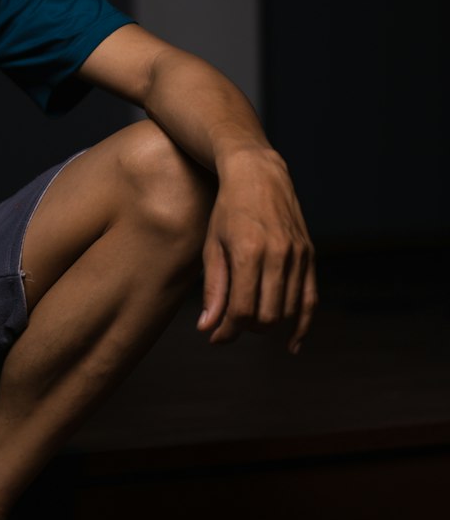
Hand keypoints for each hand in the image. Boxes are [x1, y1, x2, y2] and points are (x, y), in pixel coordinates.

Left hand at [196, 148, 316, 353]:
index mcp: (249, 251)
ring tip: (248, 319)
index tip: (214, 335)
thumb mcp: (212, 246)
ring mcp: (299, 255)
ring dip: (267, 325)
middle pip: (267, 318)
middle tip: (229, 324)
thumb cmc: (227, 210)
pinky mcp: (310, 256)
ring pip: (287, 313)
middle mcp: (279, 255)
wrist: (259, 174)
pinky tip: (291, 345)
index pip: (242, 311)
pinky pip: (311, 301)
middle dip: (245, 329)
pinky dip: (302, 326)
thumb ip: (213, 289)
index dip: (227, 330)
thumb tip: (208, 329)